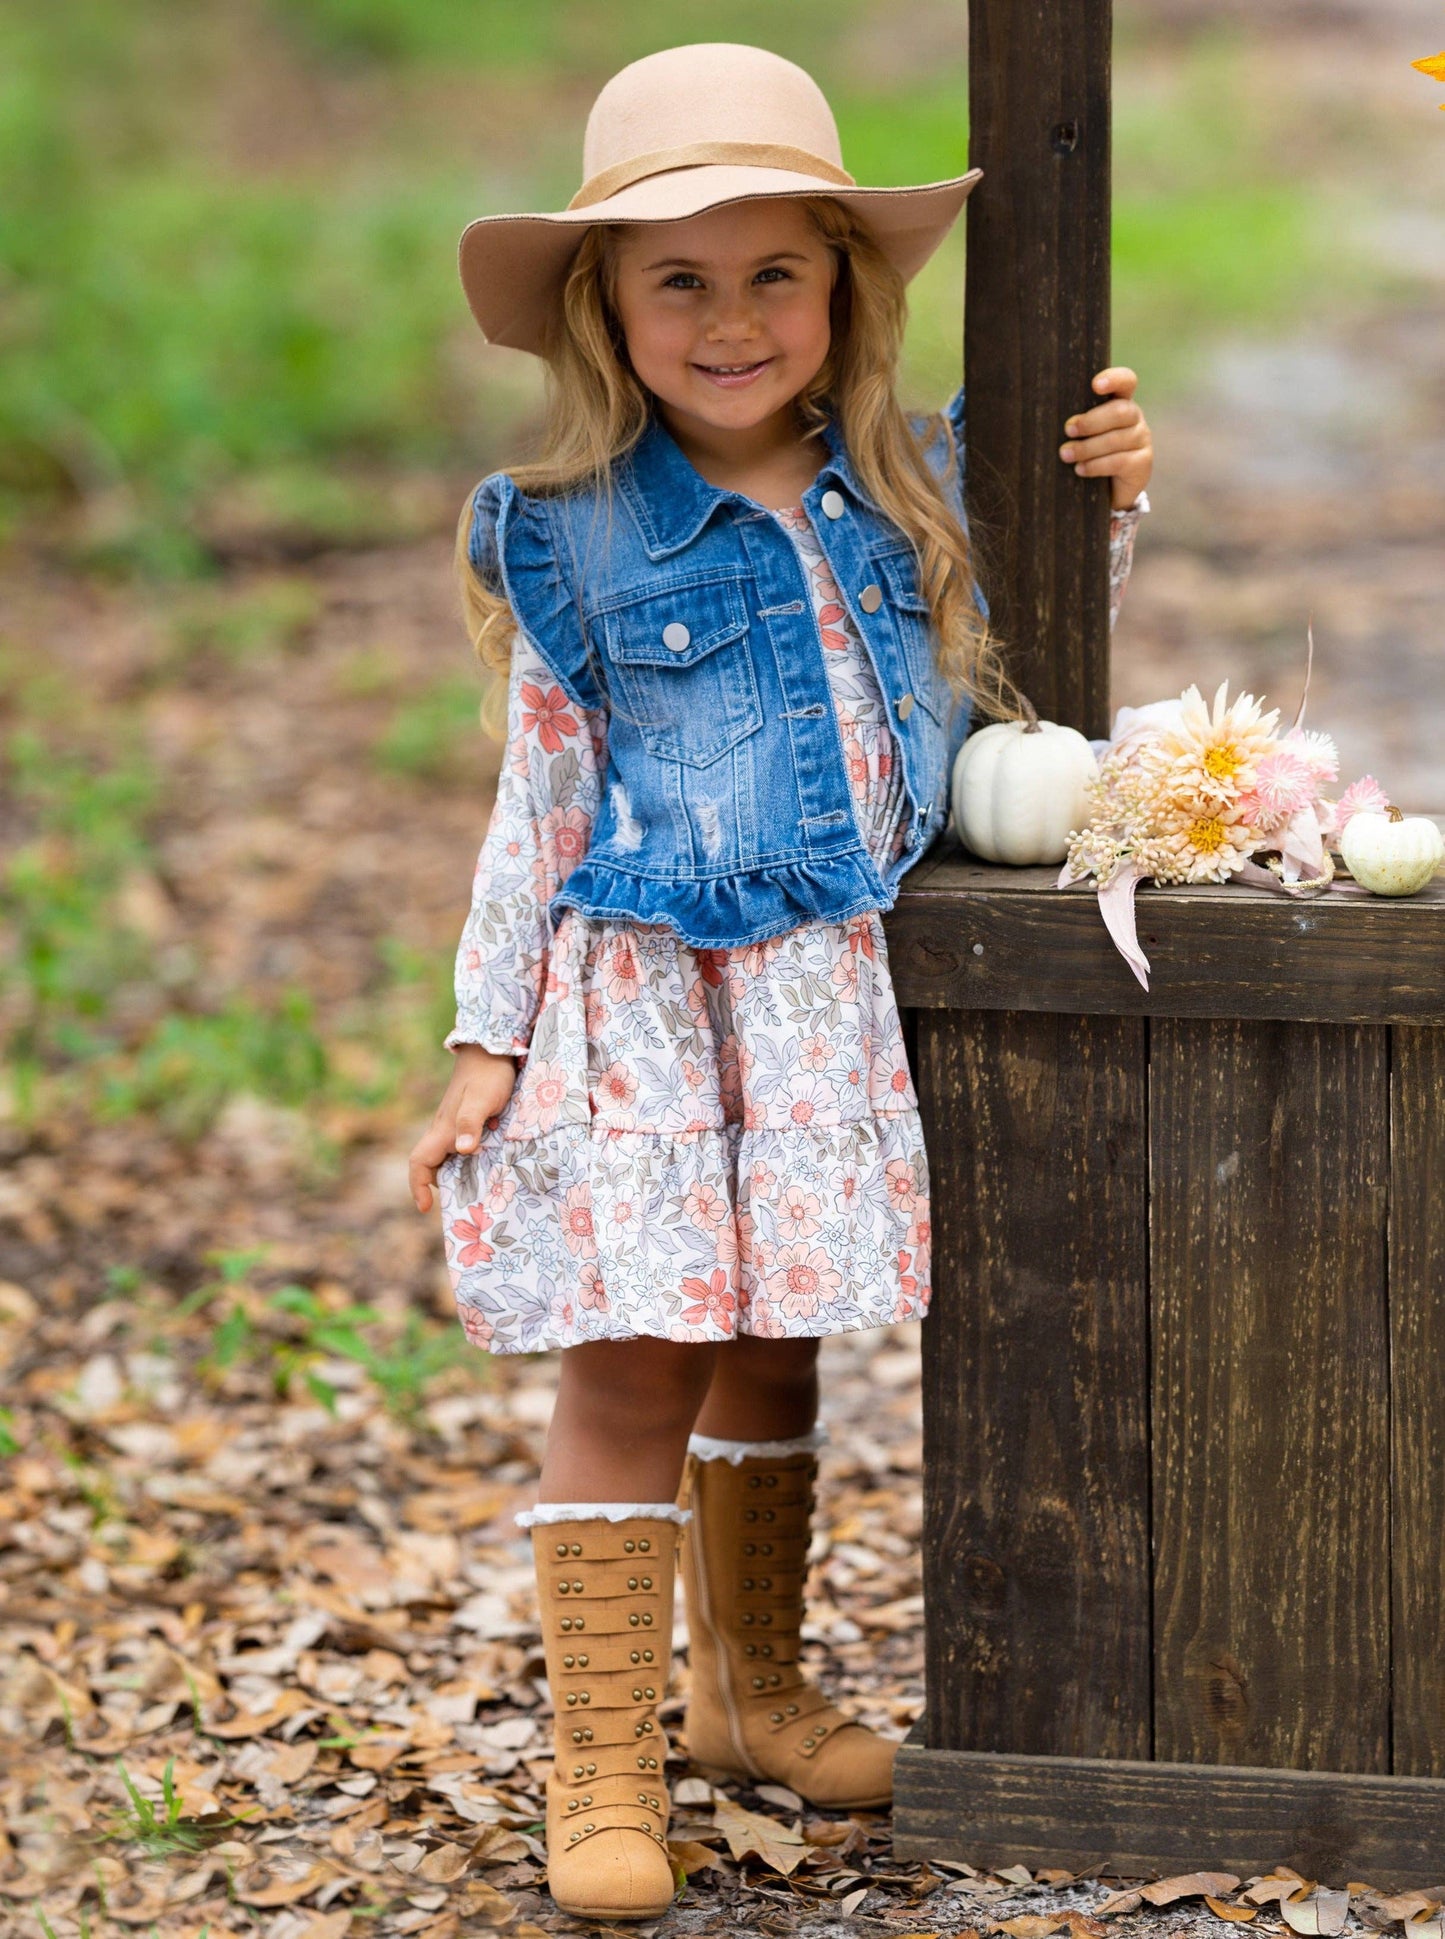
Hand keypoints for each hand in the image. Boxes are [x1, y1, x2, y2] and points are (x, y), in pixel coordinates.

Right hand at [408, 1044, 517, 1212]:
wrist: (492, 1048)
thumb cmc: (488, 1074)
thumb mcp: (481, 1099)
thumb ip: (470, 1123)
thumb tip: (462, 1150)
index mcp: (442, 1129)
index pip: (419, 1162)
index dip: (418, 1186)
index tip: (426, 1207)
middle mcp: (445, 1130)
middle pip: (432, 1165)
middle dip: (439, 1187)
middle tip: (463, 1206)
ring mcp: (455, 1125)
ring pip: (447, 1157)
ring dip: (456, 1175)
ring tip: (479, 1193)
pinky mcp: (469, 1120)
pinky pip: (462, 1148)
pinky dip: (469, 1162)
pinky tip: (489, 1167)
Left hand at [1059, 366, 1152, 511]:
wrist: (1106, 489)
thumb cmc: (1085, 454)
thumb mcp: (1079, 434)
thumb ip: (1073, 421)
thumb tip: (1045, 414)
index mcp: (1119, 402)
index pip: (1126, 381)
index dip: (1114, 379)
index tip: (1095, 385)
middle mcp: (1134, 417)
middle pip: (1119, 411)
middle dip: (1090, 421)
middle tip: (1068, 429)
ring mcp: (1141, 439)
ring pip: (1115, 439)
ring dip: (1087, 448)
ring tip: (1065, 455)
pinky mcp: (1142, 463)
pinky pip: (1119, 462)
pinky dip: (1096, 465)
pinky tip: (1080, 469)